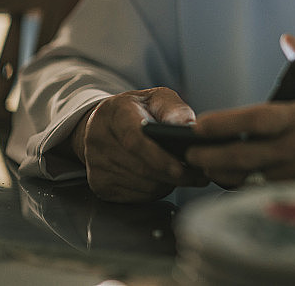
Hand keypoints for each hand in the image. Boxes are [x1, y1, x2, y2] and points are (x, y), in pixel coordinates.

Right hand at [71, 88, 208, 201]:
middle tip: (198, 176)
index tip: (181, 169)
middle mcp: (98, 138)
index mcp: (114, 112)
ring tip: (184, 175)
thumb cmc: (137, 109)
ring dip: (167, 184)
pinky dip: (155, 191)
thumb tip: (189, 127)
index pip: (134, 139)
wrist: (104, 123)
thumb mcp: (156, 98)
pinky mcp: (99, 184)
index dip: (159, 157)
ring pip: (141, 185)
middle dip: (173, 175)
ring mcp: (95, 163)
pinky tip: (163, 180)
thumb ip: (174, 109)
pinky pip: (135, 196)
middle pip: (140, 168)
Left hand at [185, 35, 294, 186]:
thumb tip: (287, 38)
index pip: (257, 120)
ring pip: (252, 178)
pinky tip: (229, 181)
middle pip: (246, 155)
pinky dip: (244, 188)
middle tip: (189, 154)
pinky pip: (266, 192)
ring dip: (224, 174)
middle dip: (213, 156)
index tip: (200, 124)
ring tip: (203, 167)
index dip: (226, 123)